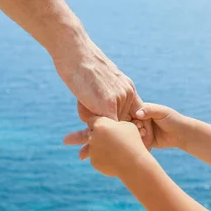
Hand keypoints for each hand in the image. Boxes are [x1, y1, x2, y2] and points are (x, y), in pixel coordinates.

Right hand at [53, 38, 153, 155]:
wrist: (75, 51)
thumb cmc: (81, 64)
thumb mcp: (98, 80)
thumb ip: (102, 95)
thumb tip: (96, 109)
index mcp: (128, 89)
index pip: (135, 116)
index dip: (133, 133)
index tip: (136, 147)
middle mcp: (127, 95)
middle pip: (123, 125)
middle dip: (120, 143)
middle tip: (124, 159)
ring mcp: (119, 100)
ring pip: (112, 128)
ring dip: (100, 142)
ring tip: (93, 157)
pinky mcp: (107, 104)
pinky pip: (104, 127)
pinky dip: (96, 139)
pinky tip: (86, 147)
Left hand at [85, 116, 150, 177]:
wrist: (134, 164)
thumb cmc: (133, 142)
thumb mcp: (127, 125)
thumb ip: (115, 124)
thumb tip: (112, 126)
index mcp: (100, 125)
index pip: (91, 120)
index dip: (98, 123)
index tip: (105, 127)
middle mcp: (92, 136)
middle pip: (91, 133)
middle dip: (98, 135)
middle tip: (110, 139)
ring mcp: (92, 150)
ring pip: (93, 146)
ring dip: (100, 147)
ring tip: (114, 151)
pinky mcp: (93, 162)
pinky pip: (96, 157)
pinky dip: (103, 158)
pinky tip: (114, 159)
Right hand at [134, 103, 188, 149]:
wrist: (181, 134)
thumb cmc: (172, 119)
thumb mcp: (161, 112)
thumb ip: (149, 111)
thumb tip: (137, 114)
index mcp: (142, 109)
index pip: (129, 111)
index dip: (130, 116)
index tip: (137, 120)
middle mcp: (139, 119)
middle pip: (128, 123)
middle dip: (133, 126)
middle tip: (141, 128)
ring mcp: (140, 130)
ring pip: (130, 133)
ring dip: (136, 134)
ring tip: (144, 134)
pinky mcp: (143, 140)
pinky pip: (136, 141)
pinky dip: (138, 142)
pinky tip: (145, 140)